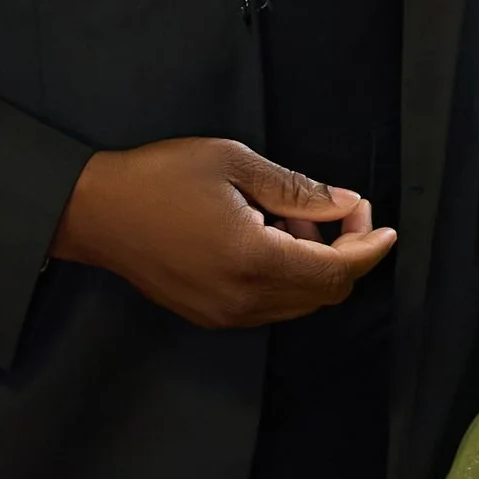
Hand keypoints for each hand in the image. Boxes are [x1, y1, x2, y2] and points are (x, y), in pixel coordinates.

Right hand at [52, 138, 396, 328]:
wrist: (94, 212)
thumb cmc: (158, 179)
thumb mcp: (235, 164)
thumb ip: (298, 189)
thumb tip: (346, 205)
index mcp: (253, 260)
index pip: (336, 271)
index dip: (368, 249)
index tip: (384, 228)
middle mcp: (243, 299)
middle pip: (325, 292)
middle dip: (345, 252)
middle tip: (339, 210)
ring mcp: (225, 313)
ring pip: (299, 301)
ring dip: (314, 263)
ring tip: (294, 216)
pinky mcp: (210, 314)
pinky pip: (270, 304)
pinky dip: (287, 274)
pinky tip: (270, 236)